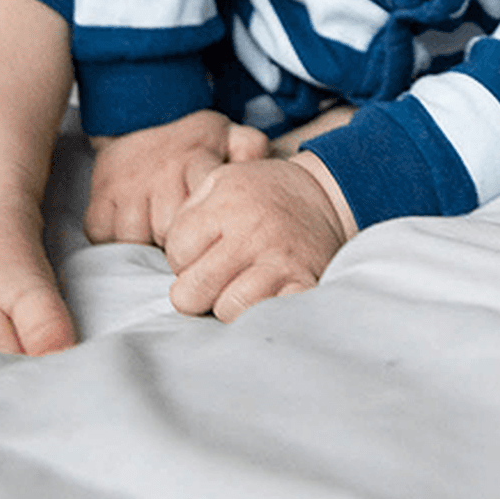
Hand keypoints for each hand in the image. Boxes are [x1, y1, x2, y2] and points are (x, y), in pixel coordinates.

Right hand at [85, 110, 269, 247]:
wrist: (141, 118)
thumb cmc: (194, 143)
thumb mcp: (229, 137)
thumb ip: (250, 148)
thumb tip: (262, 159)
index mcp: (195, 158)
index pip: (203, 208)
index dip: (209, 229)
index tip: (214, 235)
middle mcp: (159, 171)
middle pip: (168, 231)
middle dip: (179, 244)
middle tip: (187, 241)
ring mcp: (126, 185)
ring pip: (134, 238)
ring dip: (145, 244)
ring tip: (158, 235)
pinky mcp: (98, 196)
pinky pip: (102, 235)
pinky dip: (113, 241)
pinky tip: (132, 230)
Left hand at [164, 155, 353, 322]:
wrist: (328, 192)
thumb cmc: (264, 191)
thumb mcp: (221, 181)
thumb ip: (187, 211)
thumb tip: (171, 254)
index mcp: (226, 204)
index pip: (176, 254)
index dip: (184, 256)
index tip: (205, 248)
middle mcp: (251, 233)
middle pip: (191, 293)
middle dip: (197, 289)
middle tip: (216, 274)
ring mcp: (279, 262)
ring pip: (227, 310)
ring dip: (228, 304)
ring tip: (239, 285)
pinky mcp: (304, 283)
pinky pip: (268, 317)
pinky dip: (261, 314)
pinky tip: (264, 297)